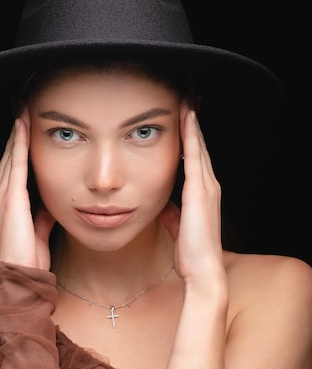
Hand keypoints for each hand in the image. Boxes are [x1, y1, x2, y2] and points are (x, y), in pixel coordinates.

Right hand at [0, 106, 54, 269]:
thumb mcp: (38, 231)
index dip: (18, 145)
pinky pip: (15, 164)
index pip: (11, 166)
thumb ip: (42, 216)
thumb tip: (49, 204)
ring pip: (9, 155)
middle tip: (22, 105)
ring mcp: (1, 195)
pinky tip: (23, 126)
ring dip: (17, 131)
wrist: (19, 274)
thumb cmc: (28, 258)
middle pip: (7, 155)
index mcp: (5, 202)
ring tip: (23, 107)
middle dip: (16, 131)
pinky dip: (19, 144)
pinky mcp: (10, 198)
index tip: (25, 125)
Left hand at [160, 102, 223, 281]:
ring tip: (187, 99)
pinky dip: (191, 136)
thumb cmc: (190, 253)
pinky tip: (186, 119)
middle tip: (188, 98)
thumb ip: (171, 214)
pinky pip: (195, 157)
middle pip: (201, 147)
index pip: (196, 159)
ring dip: (193, 123)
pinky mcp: (199, 191)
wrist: (202, 270)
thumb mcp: (177, 228)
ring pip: (199, 146)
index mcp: (202, 194)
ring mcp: (206, 187)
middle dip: (193, 123)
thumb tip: (160, 206)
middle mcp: (208, 186)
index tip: (183, 119)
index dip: (190, 138)